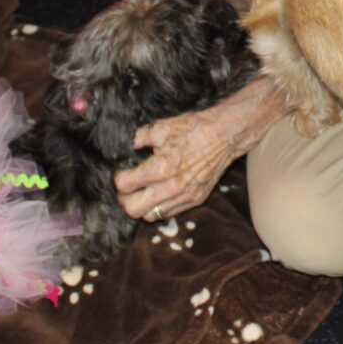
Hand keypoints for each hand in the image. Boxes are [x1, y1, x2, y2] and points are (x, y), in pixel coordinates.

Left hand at [114, 106, 238, 221]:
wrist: (225, 134)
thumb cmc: (194, 128)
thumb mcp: (161, 127)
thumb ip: (138, 138)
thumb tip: (123, 147)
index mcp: (161, 167)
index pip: (124, 185)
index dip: (117, 179)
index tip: (119, 173)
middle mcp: (171, 187)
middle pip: (132, 209)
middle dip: (124, 198)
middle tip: (126, 186)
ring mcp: (185, 196)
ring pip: (150, 216)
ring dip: (141, 205)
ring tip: (142, 191)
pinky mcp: (196, 200)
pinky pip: (169, 213)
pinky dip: (159, 207)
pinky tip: (159, 193)